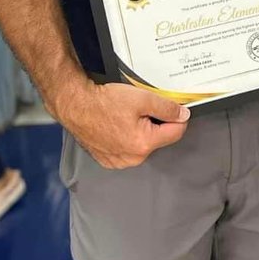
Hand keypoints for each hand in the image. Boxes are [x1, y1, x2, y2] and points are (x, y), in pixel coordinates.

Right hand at [53, 77, 190, 168]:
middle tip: (141, 109)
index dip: (177, 116)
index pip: (176, 132)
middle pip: (159, 139)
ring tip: (126, 116)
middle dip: (156, 123)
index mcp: (144, 143)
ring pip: (143, 144)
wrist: (76, 105)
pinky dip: (127, 138)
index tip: (171, 108)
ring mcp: (119, 161)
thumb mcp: (142, 98)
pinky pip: (128, 150)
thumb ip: (167, 108)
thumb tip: (183, 115)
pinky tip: (117, 125)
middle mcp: (133, 158)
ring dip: (142, 131)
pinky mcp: (109, 160)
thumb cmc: (104, 102)